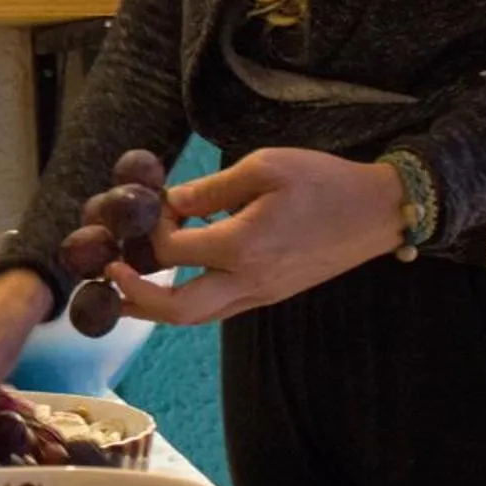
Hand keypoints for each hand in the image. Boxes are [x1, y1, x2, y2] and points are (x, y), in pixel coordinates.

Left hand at [111, 147, 404, 324]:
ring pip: (196, 318)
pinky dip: (187, 303)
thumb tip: (171, 203)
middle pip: (176, 310)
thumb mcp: (265, 167)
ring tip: (124, 292)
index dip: (151, 231)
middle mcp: (248, 282)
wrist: (379, 212)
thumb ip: (211, 188)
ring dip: (155, 309)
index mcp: (243, 247)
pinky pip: (219, 309)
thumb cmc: (324, 182)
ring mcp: (261, 295)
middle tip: (106, 279)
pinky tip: (172, 284)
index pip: (173, 252)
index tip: (151, 207)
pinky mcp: (271, 295)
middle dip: (134, 299)